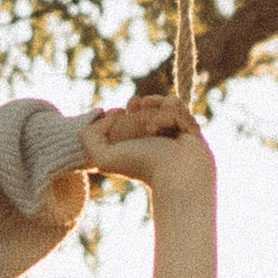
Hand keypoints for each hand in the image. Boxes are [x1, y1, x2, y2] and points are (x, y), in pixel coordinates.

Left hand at [79, 93, 213, 193]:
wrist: (175, 175)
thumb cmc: (140, 166)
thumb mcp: (101, 157)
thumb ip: (89, 134)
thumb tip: (113, 113)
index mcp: (133, 140)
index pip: (125, 113)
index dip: (123, 112)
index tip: (120, 114)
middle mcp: (153, 134)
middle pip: (143, 103)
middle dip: (141, 109)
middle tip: (144, 129)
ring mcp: (172, 128)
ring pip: (161, 101)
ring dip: (157, 112)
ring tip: (157, 129)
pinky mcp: (188, 124)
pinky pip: (176, 105)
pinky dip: (173, 115)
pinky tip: (174, 132)